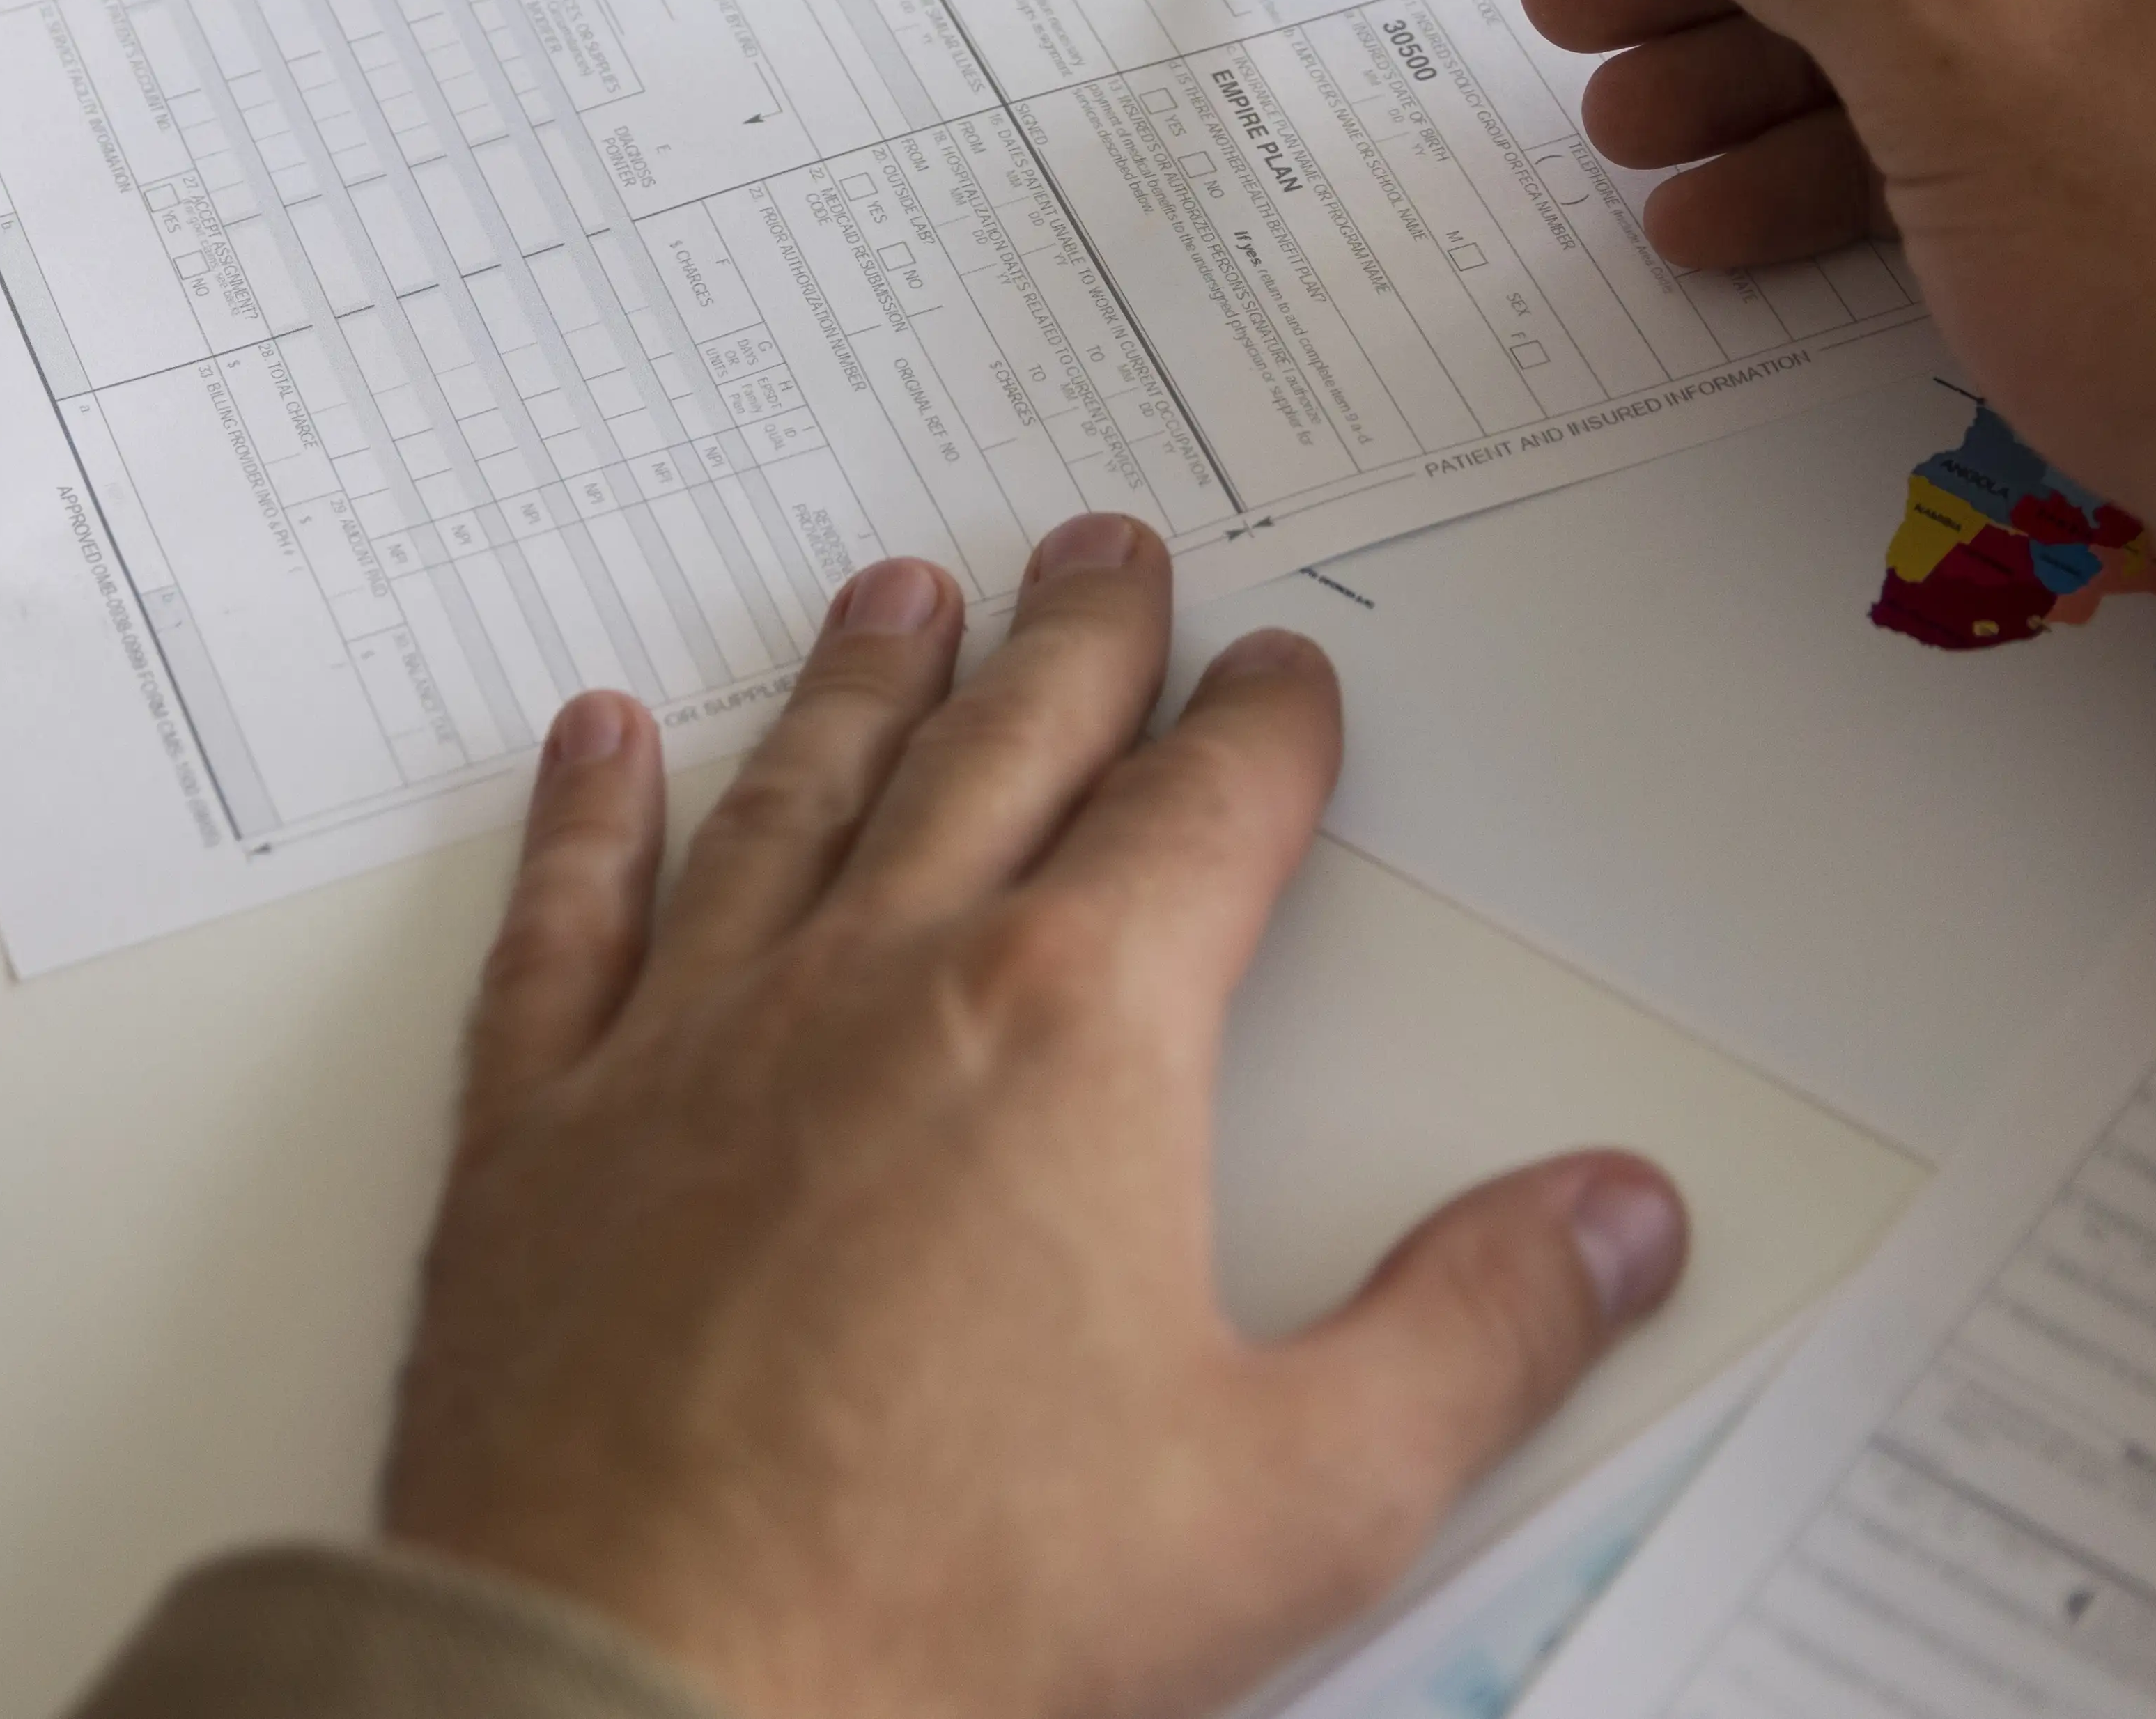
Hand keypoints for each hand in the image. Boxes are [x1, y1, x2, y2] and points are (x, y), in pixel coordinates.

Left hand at [386, 521, 1686, 1718]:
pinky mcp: (541, 1133)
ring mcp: (691, 1046)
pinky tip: (591, 745)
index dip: (1257, 733)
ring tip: (896, 596)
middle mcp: (876, 988)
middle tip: (1100, 549)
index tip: (1279, 671)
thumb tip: (1613, 1216)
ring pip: (792, 804)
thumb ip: (1476, 1334)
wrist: (645, 1687)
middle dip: (1071, 647)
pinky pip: (567, 926)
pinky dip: (583, 822)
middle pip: (999, 760)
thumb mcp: (1300, 1495)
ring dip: (855, 689)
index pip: (1203, 823)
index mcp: (1073, 1038)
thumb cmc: (956, 1606)